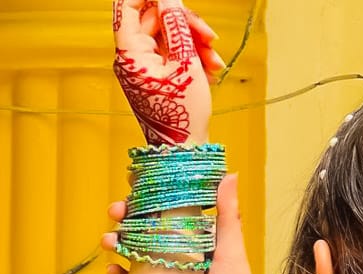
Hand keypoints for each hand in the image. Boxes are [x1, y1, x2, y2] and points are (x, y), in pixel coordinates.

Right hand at [102, 174, 263, 273]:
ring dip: (117, 241)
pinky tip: (114, 271)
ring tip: (109, 243)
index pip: (166, 206)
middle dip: (125, 215)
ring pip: (133, 250)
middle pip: (144, 225)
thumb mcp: (231, 252)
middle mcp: (177, 251)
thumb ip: (227, 216)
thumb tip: (229, 173)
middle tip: (115, 211)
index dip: (147, 192)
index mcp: (194, 236)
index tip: (131, 179)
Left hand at [113, 0, 222, 144]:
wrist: (184, 151)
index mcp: (130, 52)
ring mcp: (144, 67)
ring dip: (195, 43)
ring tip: (214, 62)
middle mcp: (132, 57)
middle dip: (187, 25)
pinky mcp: (156, 76)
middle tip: (210, 38)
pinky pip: (172, 55)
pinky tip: (208, 70)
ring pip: (168, 36)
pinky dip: (192, 57)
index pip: (129, 4)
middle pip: (155, 19)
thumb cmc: (182, 117)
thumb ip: (177, 25)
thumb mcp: (186, 65)